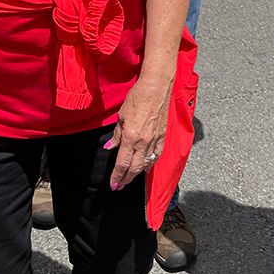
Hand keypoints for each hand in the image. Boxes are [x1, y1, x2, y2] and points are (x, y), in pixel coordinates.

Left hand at [106, 77, 171, 191]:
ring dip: (137, 173)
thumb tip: (110, 147)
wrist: (156, 88)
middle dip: (126, 179)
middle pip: (134, 167)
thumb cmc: (137, 98)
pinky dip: (150, 163)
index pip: (122, 163)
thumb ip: (117, 134)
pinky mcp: (162, 136)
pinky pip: (156, 155)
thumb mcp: (122, 115)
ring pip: (146, 163)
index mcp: (131, 137)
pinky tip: (146, 167)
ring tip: (130, 178)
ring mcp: (155, 140)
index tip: (113, 185)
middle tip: (120, 186)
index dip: (117, 176)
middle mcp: (143, 142)